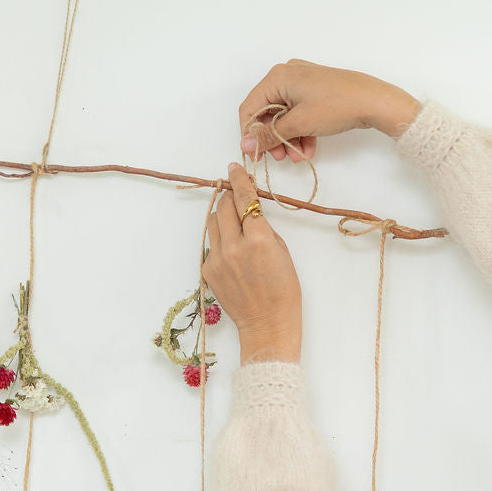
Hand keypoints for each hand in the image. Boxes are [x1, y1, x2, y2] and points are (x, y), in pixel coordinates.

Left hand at [202, 163, 301, 363]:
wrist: (267, 323)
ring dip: (221, 216)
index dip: (239, 180)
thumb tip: (249, 211)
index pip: (244, 199)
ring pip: (212, 223)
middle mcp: (233, 246)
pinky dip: (220, 241)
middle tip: (237, 198)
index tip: (235, 167)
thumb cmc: (283, 289)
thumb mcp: (281, 251)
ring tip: (234, 223)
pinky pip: (211, 245)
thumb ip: (263, 228)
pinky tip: (233, 253)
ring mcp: (217, 259)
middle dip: (229, 198)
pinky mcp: (208, 271)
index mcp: (257, 239)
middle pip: (222, 206)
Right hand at [238, 60, 420, 161]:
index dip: (250, 133)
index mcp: (278, 77)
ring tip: (297, 157)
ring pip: (284, 117)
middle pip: (267, 113)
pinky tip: (308, 149)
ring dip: (287, 139)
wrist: (374, 101)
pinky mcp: (315, 93)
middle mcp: (287, 76)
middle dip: (273, 138)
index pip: (250, 107)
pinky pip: (298, 115)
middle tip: (280, 157)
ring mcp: (302, 83)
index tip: (256, 154)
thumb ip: (268, 135)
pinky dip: (300, 132)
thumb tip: (246, 146)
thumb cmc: (337, 105)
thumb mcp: (299, 123)